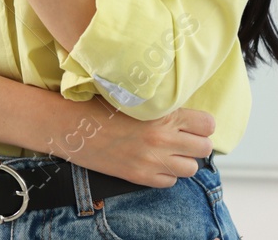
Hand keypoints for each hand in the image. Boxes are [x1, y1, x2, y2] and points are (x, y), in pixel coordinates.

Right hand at [49, 99, 215, 187]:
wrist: (70, 125)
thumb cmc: (98, 105)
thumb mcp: (134, 96)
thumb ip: (162, 104)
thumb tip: (183, 112)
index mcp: (162, 113)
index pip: (207, 125)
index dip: (201, 124)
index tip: (192, 123)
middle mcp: (162, 138)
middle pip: (204, 148)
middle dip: (196, 143)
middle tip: (182, 138)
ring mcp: (152, 160)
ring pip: (191, 168)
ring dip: (183, 160)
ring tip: (168, 151)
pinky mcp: (140, 176)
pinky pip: (170, 182)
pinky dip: (166, 173)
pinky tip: (153, 161)